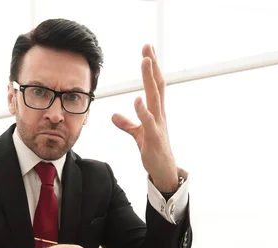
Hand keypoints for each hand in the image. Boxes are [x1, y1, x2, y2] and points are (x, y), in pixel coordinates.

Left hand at [112, 44, 178, 192]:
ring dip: (149, 79)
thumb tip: (114, 115)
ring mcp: (158, 124)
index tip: (148, 50)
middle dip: (152, 65)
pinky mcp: (154, 137)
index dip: (152, 67)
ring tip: (145, 62)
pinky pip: (148, 122)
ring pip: (154, 97)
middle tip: (148, 46)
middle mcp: (159, 114)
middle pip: (157, 85)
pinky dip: (143, 110)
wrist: (164, 170)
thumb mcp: (138, 134)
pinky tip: (137, 99)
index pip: (155, 84)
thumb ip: (126, 123)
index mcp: (156, 111)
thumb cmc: (154, 150)